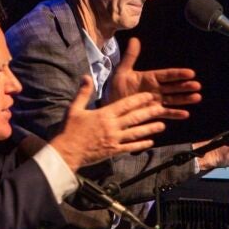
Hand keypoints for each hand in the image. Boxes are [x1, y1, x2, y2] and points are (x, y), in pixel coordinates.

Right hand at [50, 76, 179, 171]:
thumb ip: (83, 93)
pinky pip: (130, 147)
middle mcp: (112, 126)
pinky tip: (150, 142)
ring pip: (136, 133)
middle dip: (149, 112)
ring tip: (162, 125)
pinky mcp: (113, 151)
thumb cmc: (69, 130)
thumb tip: (86, 76)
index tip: (149, 96)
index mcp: (104, 114)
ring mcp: (114, 139)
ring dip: (150, 129)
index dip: (139, 99)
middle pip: (135, 118)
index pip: (125, 104)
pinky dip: (141, 144)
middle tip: (162, 108)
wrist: (66, 152)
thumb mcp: (74, 108)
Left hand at [104, 38, 201, 116]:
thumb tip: (135, 39)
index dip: (178, 74)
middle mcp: (155, 89)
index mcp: (149, 78)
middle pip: (173, 87)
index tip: (191, 73)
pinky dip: (175, 114)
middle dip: (185, 86)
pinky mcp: (153, 112)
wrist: (109, 106)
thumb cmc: (115, 89)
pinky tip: (185, 114)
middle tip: (197, 86)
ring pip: (173, 99)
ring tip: (197, 97)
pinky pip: (166, 113)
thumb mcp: (122, 72)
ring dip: (185, 99)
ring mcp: (155, 101)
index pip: (166, 75)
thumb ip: (130, 57)